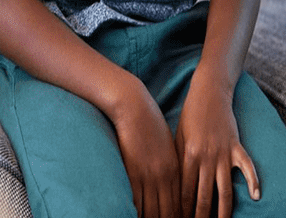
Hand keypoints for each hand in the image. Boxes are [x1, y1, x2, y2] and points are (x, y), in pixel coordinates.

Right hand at [113, 79, 180, 217]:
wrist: (135, 108)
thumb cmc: (151, 123)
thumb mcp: (168, 146)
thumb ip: (171, 166)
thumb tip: (171, 183)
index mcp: (176, 170)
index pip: (181, 204)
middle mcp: (165, 177)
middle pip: (169, 212)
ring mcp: (148, 175)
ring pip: (153, 211)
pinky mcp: (133, 172)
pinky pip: (137, 200)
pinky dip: (138, 212)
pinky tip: (137, 217)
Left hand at [175, 72, 259, 217]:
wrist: (208, 92)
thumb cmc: (189, 114)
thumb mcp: (178, 135)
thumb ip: (178, 158)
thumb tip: (174, 183)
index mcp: (187, 154)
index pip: (185, 189)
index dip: (182, 208)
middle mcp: (205, 157)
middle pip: (204, 195)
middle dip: (200, 215)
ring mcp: (223, 153)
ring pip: (225, 189)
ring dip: (223, 211)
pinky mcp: (236, 146)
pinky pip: (247, 167)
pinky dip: (253, 181)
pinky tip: (256, 197)